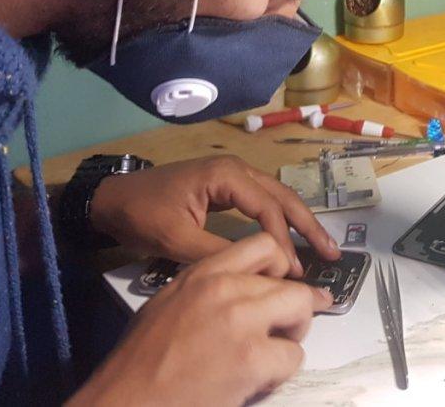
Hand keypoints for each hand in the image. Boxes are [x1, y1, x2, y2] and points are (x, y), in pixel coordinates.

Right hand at [69, 234, 333, 405]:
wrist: (123, 401)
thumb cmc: (137, 362)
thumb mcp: (167, 304)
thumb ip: (206, 289)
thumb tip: (243, 291)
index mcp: (202, 274)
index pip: (263, 245)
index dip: (279, 268)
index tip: (278, 288)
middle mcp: (225, 288)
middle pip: (290, 282)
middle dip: (294, 307)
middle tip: (283, 330)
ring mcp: (241, 321)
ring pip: (301, 308)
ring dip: (293, 334)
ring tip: (273, 354)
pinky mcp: (252, 358)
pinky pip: (293, 356)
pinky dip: (281, 371)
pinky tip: (258, 380)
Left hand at [88, 155, 340, 273]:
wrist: (111, 200)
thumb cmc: (142, 215)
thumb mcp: (177, 239)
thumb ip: (218, 253)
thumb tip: (256, 274)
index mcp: (226, 176)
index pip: (268, 208)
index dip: (283, 240)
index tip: (292, 271)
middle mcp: (236, 170)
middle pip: (283, 197)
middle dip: (309, 225)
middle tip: (333, 254)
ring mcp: (233, 176)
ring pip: (277, 198)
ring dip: (300, 223)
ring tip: (323, 248)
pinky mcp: (226, 188)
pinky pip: (263, 202)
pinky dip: (280, 221)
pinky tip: (291, 240)